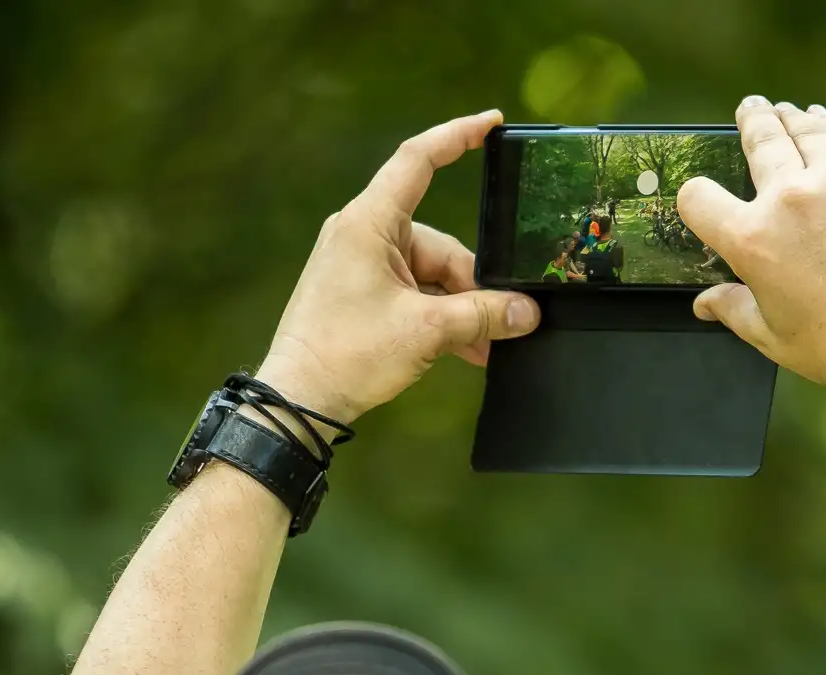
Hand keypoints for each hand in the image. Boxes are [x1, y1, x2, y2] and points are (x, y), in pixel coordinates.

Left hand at [256, 110, 539, 424]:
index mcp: (368, 223)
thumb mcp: (426, 331)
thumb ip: (482, 315)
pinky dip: (439, 318)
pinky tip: (463, 350)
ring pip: (432, 275)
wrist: (298, 400)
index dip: (456, 137)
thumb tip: (527, 312)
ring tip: (480, 348)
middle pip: (440, 244)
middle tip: (498, 326)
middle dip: (472, 286)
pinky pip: (415, 293)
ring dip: (459, 311)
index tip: (492, 122)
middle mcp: (363, 235)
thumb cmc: (346, 355)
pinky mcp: (362, 293)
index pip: (417, 161)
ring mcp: (361, 264)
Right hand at [679, 98, 825, 394]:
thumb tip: (705, 303)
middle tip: (749, 108)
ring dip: (788, 116)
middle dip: (750, 121)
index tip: (701, 198)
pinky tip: (822, 121)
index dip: (693, 198)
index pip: (699, 198)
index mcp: (752, 240)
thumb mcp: (771, 335)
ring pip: (804, 130)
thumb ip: (733, 309)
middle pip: (759, 141)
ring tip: (783, 109)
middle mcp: (789, 199)